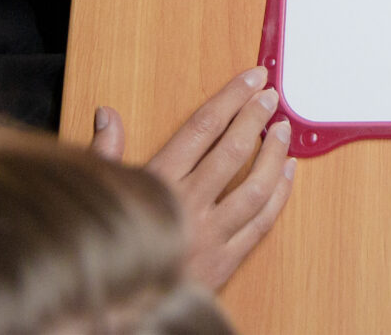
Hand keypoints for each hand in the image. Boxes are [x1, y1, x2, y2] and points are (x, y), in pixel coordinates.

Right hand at [89, 66, 293, 289]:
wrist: (122, 315)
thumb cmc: (109, 246)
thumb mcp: (101, 195)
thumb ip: (106, 154)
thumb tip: (108, 113)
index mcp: (156, 185)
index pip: (201, 129)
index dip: (230, 98)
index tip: (251, 79)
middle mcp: (185, 207)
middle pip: (231, 152)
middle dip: (255, 118)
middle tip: (272, 96)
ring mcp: (208, 236)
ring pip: (254, 187)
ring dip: (274, 155)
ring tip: (284, 129)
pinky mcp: (224, 261)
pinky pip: (261, 223)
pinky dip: (280, 194)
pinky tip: (289, 172)